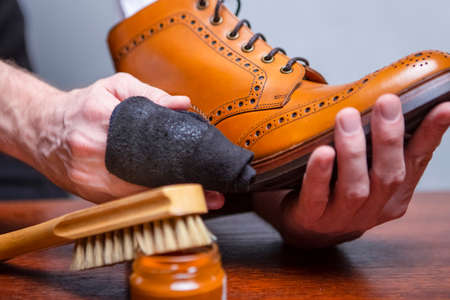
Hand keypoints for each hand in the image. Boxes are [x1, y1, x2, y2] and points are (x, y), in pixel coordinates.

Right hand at [25, 72, 224, 206]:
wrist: (41, 127)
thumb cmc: (82, 106)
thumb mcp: (114, 87)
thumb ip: (151, 94)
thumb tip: (184, 105)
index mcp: (101, 119)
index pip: (151, 147)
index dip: (183, 166)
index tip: (209, 175)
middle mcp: (92, 152)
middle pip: (147, 178)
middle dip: (184, 189)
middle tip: (213, 194)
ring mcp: (88, 178)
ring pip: (137, 199)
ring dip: (171, 202)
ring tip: (198, 202)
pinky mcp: (87, 195)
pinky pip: (125, 206)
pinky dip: (150, 206)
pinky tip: (169, 206)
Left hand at [253, 94, 449, 247]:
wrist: (309, 227)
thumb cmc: (338, 188)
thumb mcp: (367, 169)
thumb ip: (382, 145)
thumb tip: (394, 102)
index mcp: (393, 194)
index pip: (416, 161)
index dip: (431, 135)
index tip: (444, 107)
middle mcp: (373, 208)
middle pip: (389, 175)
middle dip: (389, 138)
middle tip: (386, 101)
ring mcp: (342, 217)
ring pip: (355, 187)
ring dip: (353, 151)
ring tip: (347, 117)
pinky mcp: (312, 218)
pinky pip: (317, 196)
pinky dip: (320, 174)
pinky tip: (322, 152)